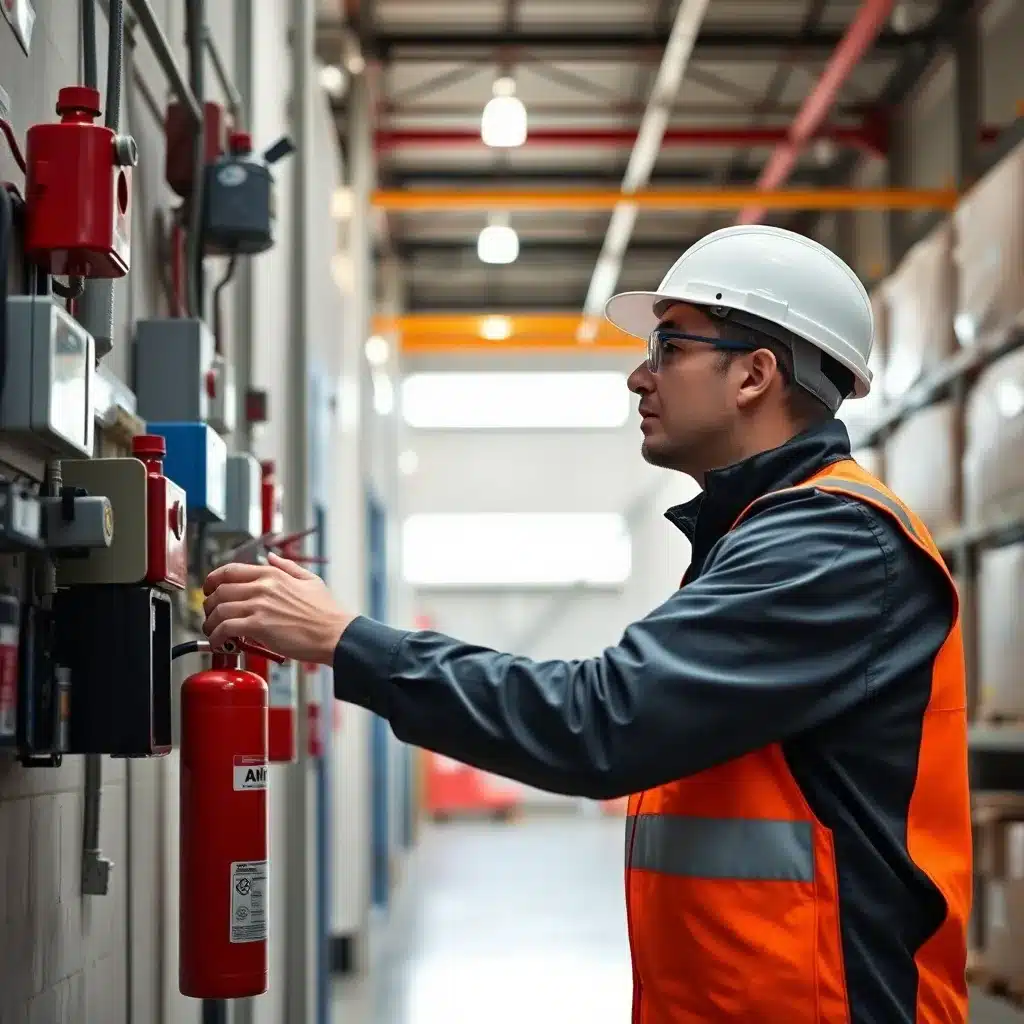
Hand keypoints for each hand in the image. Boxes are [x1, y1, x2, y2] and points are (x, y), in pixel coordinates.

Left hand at [202, 552, 353, 663]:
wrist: (335, 633)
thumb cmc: (327, 612)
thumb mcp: (310, 580)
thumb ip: (287, 566)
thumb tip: (270, 557)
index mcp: (272, 574)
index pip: (230, 570)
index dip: (212, 580)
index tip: (209, 589)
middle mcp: (262, 587)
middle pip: (219, 590)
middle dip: (209, 605)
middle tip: (211, 615)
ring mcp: (259, 606)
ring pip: (218, 610)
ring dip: (210, 623)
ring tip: (213, 632)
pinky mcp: (258, 626)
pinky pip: (225, 628)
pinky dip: (216, 636)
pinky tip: (218, 642)